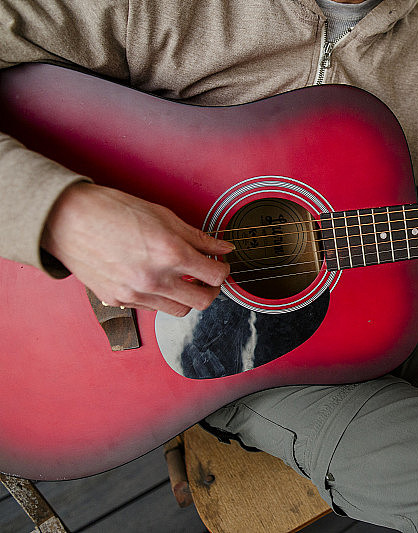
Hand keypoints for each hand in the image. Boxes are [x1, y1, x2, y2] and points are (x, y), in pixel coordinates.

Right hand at [41, 183, 233, 315]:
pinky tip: (155, 280)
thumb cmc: (111, 211)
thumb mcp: (163, 216)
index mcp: (170, 254)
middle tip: (207, 278)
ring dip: (186, 297)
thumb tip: (223, 248)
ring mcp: (135, 294)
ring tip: (181, 280)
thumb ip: (198, 237)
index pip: (215, 276)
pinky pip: (151, 308)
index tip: (220, 265)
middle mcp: (155, 279)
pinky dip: (160, 298)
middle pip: (202, 302)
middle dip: (210, 290)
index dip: (223, 271)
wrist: (66, 219)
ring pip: (178, 310)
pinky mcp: (118, 301)